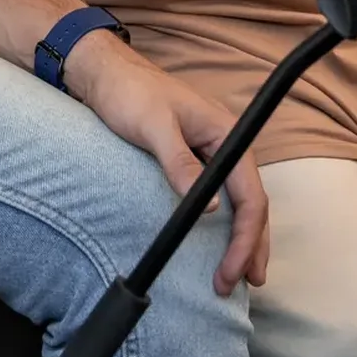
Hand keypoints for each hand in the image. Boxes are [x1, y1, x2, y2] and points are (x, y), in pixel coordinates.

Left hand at [63, 29, 269, 294]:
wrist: (104, 73)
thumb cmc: (129, 92)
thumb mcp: (153, 126)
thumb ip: (180, 163)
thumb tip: (210, 207)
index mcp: (226, 133)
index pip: (250, 194)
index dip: (245, 237)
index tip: (232, 269)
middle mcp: (225, 144)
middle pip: (252, 202)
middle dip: (250, 245)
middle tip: (242, 284)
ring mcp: (211, 151)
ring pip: (240, 201)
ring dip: (242, 238)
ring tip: (239, 274)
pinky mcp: (193, 158)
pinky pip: (220, 196)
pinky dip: (224, 223)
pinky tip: (220, 241)